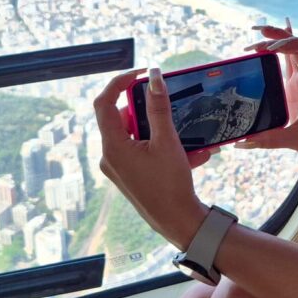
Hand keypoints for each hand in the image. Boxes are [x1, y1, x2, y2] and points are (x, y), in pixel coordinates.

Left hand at [93, 68, 210, 248]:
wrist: (178, 223)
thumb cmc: (170, 184)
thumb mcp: (167, 141)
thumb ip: (158, 107)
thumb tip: (154, 77)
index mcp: (113, 146)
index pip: (104, 103)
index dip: (119, 83)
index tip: (141, 74)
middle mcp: (110, 156)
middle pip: (123, 118)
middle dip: (149, 110)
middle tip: (170, 105)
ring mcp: (119, 167)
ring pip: (136, 135)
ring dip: (162, 130)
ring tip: (188, 136)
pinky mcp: (130, 175)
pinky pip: (143, 151)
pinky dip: (164, 146)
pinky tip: (193, 154)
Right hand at [237, 18, 297, 163]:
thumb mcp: (294, 140)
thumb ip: (268, 140)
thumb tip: (241, 142)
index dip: (292, 44)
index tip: (271, 49)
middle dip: (279, 35)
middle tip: (257, 34)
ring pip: (292, 50)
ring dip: (275, 39)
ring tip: (256, 34)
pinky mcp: (295, 84)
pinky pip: (288, 59)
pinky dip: (278, 47)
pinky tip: (268, 37)